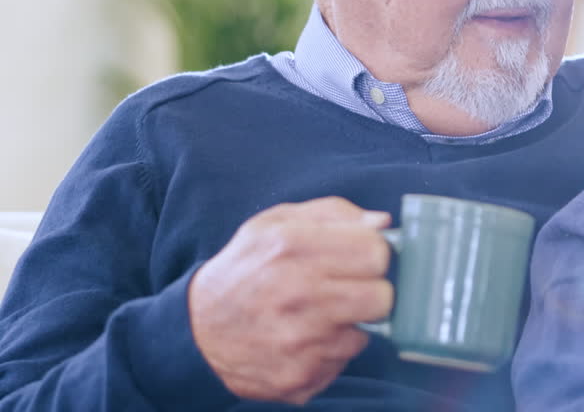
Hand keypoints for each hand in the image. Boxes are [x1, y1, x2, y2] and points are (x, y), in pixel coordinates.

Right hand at [189, 196, 393, 403]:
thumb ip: (333, 213)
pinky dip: (331, 350)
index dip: (375, 253)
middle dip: (372, 290)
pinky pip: (343, 361)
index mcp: (292, 246)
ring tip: (320, 313)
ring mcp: (298, 341)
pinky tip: (305, 339)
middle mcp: (296, 294)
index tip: (363, 257)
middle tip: (350, 288)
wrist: (195, 332)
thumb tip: (382, 222)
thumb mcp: (275, 223)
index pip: (376, 252)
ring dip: (351, 323)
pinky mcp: (298, 377)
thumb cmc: (244, 270)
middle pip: (382, 297)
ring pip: (366, 332)